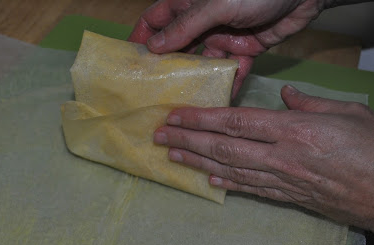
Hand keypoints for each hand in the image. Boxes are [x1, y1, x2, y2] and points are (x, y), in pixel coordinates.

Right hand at [128, 0, 324, 95]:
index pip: (156, 20)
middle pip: (177, 47)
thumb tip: (156, 48)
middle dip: (166, 68)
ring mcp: (223, 36)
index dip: (141, 39)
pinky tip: (219, 102)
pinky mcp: (244, 50)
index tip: (129, 64)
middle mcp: (203, 21)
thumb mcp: (217, 4)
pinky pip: (231, 71)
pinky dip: (227, 85)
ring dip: (195, 81)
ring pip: (203, 63)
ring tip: (183, 104)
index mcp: (189, 2)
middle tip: (153, 94)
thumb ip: (187, 26)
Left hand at [153, 85, 373, 244]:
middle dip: (188, 140)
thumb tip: (285, 97)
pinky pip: (252, 190)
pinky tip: (209, 181)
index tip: (177, 116)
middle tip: (160, 136)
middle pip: (225, 148)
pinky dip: (228, 184)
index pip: (237, 122)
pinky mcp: (291, 199)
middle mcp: (283, 158)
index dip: (202, 119)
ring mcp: (284, 182)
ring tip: (172, 156)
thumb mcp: (349, 114)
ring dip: (199, 163)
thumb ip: (311, 104)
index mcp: (296, 131)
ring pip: (231, 171)